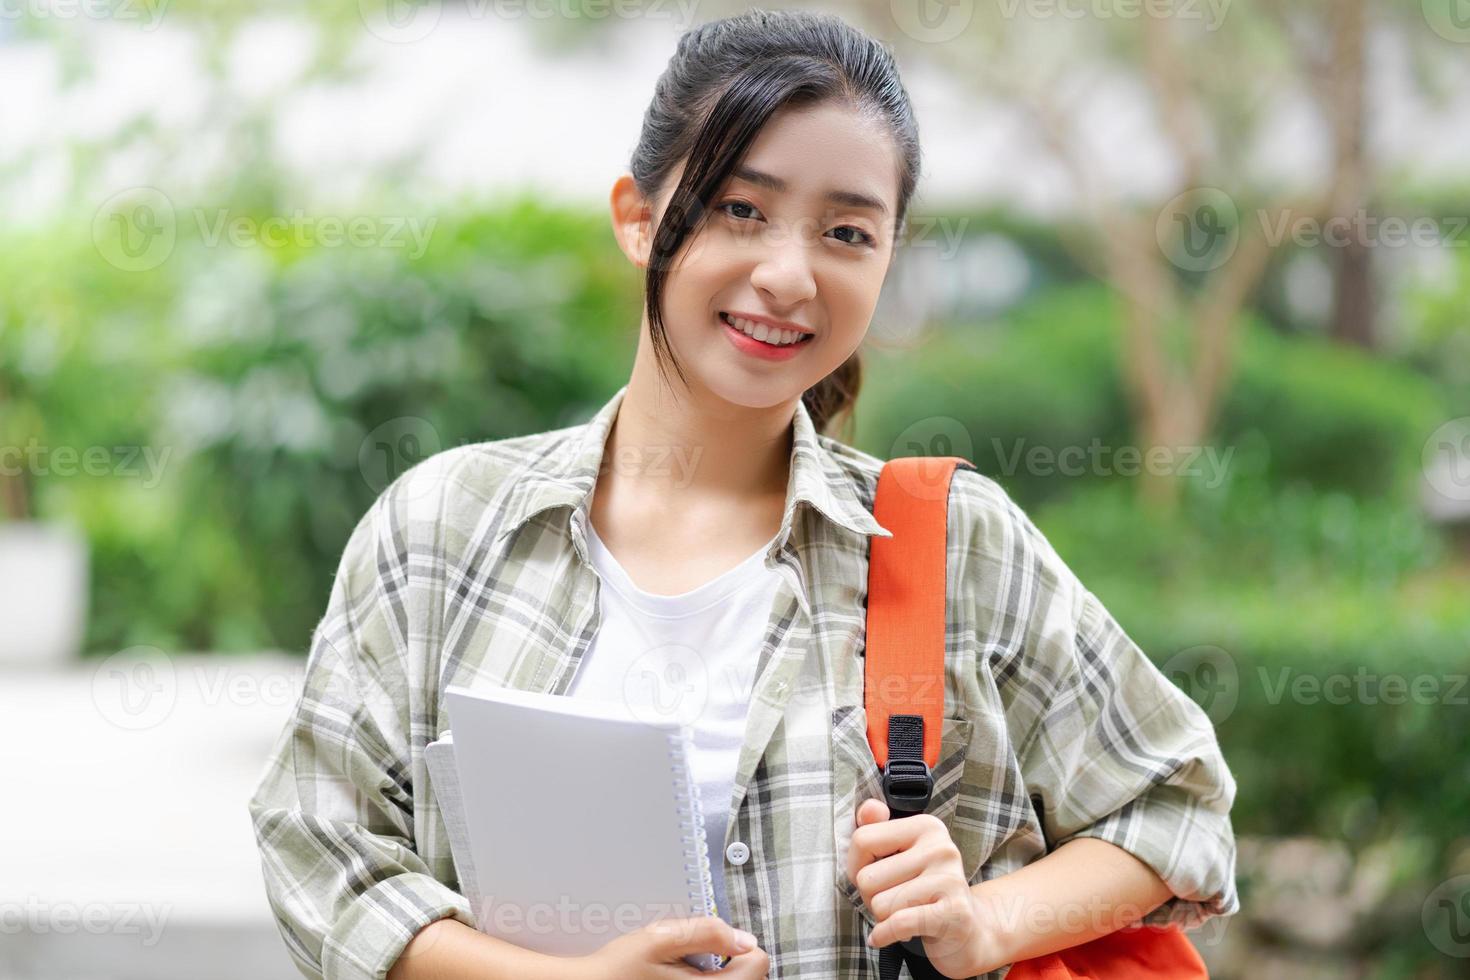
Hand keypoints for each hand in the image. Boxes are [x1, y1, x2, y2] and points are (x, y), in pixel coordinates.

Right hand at [572, 915, 769, 978]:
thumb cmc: (618, 969)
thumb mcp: (659, 938)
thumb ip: (705, 933)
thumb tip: (743, 938)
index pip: (758, 964)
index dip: (739, 945)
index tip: (715, 944)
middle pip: (749, 978)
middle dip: (729, 962)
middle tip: (692, 958)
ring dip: (716, 975)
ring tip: (682, 971)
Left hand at [847, 797, 1004, 978]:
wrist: (968, 930)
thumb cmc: (924, 891)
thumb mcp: (899, 856)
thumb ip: (876, 829)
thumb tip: (869, 808)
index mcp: (926, 827)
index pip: (863, 840)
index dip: (856, 866)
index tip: (875, 877)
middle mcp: (941, 848)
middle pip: (867, 878)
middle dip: (871, 898)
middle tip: (894, 901)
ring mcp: (950, 879)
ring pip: (880, 905)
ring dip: (883, 918)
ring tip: (905, 914)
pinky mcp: (955, 912)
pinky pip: (899, 923)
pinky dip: (885, 935)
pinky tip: (892, 935)